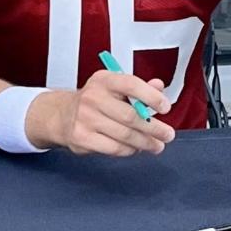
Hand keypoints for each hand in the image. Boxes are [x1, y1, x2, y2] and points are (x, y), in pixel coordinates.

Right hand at [32, 70, 175, 156]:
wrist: (62, 114)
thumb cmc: (96, 99)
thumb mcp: (115, 86)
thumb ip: (139, 87)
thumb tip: (159, 86)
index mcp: (105, 80)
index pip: (132, 85)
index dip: (152, 96)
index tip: (166, 107)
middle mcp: (93, 97)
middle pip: (131, 116)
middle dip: (154, 128)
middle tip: (168, 135)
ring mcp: (85, 118)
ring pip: (124, 135)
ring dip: (145, 142)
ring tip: (157, 145)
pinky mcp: (81, 138)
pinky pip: (113, 148)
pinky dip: (129, 150)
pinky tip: (136, 148)